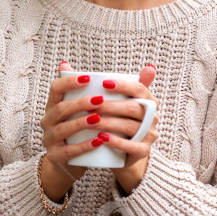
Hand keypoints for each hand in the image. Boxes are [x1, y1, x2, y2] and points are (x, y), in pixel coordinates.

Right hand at [39, 62, 105, 199]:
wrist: (67, 163)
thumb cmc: (76, 132)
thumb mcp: (75, 111)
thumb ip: (75, 90)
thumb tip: (65, 63)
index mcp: (52, 106)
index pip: (55, 89)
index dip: (70, 82)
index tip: (88, 78)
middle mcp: (48, 121)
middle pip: (60, 108)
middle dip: (80, 103)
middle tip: (100, 100)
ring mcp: (49, 139)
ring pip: (63, 129)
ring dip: (81, 123)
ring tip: (99, 119)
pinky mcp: (55, 156)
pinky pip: (69, 151)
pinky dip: (84, 146)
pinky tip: (98, 141)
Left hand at [102, 65, 159, 193]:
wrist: (123, 153)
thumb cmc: (114, 121)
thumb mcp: (111, 101)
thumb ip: (91, 83)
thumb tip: (64, 63)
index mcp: (148, 100)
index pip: (140, 88)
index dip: (123, 85)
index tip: (104, 83)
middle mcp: (152, 116)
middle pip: (133, 107)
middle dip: (110, 105)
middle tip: (90, 105)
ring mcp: (149, 134)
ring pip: (130, 126)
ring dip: (108, 123)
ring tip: (90, 121)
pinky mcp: (143, 151)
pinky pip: (132, 146)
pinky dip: (116, 142)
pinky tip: (100, 138)